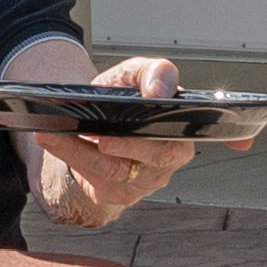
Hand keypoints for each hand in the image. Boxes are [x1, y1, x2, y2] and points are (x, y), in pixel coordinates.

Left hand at [26, 57, 201, 229]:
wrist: (94, 125)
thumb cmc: (122, 100)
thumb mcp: (135, 76)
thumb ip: (153, 72)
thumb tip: (159, 90)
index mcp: (184, 128)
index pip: (197, 132)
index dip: (212, 133)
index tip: (209, 129)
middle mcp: (170, 158)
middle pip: (155, 156)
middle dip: (127, 145)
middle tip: (101, 136)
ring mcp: (146, 180)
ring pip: (116, 170)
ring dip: (81, 151)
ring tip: (56, 133)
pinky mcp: (119, 193)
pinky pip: (96, 180)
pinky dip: (72, 159)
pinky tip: (54, 142)